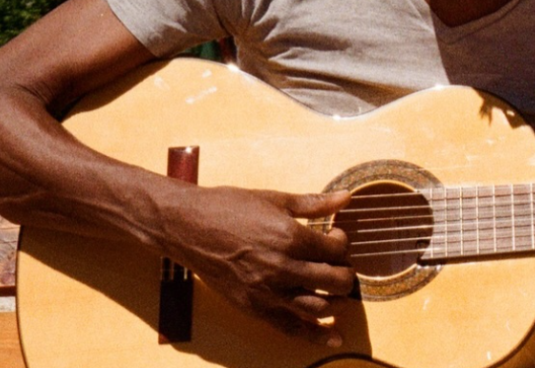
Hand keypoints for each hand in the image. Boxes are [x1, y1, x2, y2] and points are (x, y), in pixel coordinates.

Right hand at [163, 186, 354, 345]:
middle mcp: (282, 268)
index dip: (342, 243)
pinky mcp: (254, 308)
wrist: (187, 227)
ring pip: (319, 307)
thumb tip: (347, 197)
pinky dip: (316, 335)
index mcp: (290, 237)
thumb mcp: (275, 199)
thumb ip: (314, 204)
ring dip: (337, 303)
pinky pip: (291, 328)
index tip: (335, 238)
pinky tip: (334, 336)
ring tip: (338, 295)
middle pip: (334, 281)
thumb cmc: (229, 207)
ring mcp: (267, 292)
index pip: (336, 250)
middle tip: (339, 266)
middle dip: (345, 274)